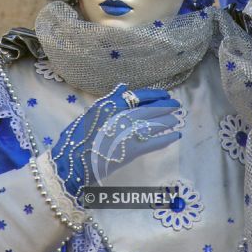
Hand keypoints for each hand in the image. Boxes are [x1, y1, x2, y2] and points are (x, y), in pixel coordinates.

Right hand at [51, 83, 181, 197]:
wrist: (73, 163)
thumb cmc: (77, 139)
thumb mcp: (90, 114)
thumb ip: (109, 100)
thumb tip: (123, 87)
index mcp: (111, 105)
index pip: (137, 96)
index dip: (153, 95)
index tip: (163, 95)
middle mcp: (121, 115)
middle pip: (149, 109)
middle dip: (164, 106)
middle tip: (176, 105)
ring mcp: (128, 132)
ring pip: (154, 124)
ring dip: (167, 121)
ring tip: (178, 119)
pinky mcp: (132, 150)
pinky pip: (154, 142)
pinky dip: (166, 139)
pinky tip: (175, 136)